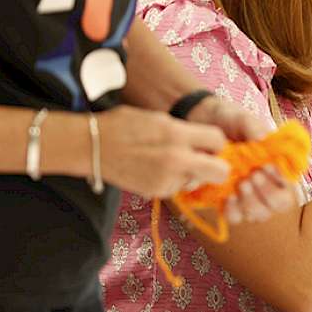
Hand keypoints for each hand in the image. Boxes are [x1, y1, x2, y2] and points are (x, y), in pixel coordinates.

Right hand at [98, 105, 229, 199]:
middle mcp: (176, 159)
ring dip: (191, 174)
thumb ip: (186, 132)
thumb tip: (206, 143)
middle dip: (217, 166)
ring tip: (169, 162)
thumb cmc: (124, 125)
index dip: (216, 143)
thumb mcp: (160, 119)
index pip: (219, 141)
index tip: (208, 143)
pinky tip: (155, 170)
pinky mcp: (155, 192)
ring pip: (197, 181)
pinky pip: (177, 188)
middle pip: (220, 172)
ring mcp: (166, 179)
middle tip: (205, 160)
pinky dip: (172, 181)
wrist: (90, 145)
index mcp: (177, 135)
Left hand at [186, 96, 296, 222]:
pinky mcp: (230, 201)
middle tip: (253, 175)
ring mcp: (250, 194)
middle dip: (268, 193)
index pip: (292, 181)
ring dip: (252, 203)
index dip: (283, 180)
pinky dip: (234, 210)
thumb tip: (263, 138)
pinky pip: (237, 217)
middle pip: (281, 203)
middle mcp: (267, 182)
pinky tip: (227, 196)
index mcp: (277, 162)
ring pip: (261, 214)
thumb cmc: (228, 120)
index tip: (267, 166)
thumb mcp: (241, 118)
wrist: (201, 124)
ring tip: (240, 184)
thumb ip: (253, 126)